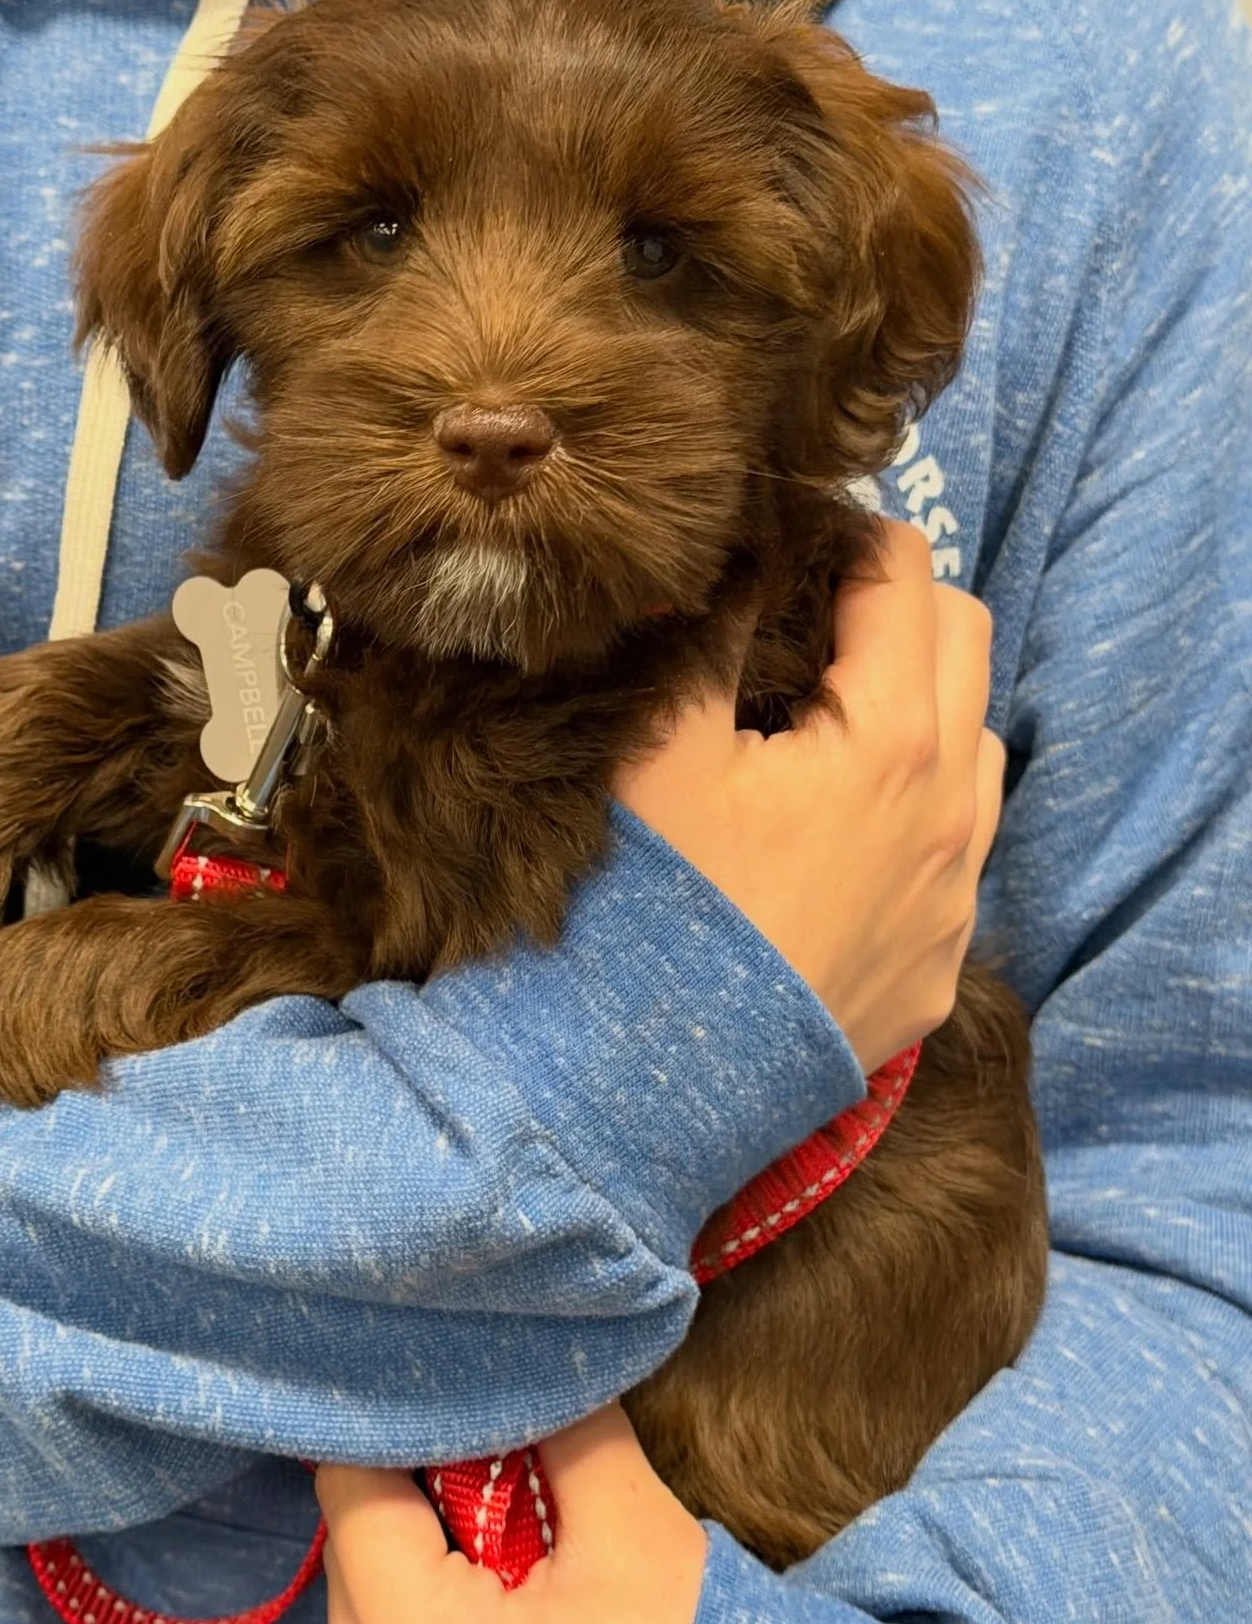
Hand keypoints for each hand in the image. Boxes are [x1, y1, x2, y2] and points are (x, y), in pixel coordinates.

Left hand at [315, 1405, 705, 1623]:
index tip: (452, 1401)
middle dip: (410, 1497)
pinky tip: (499, 1608)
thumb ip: (558, 1427)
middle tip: (490, 1466)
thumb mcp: (632, 1525)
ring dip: (417, 1565)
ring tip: (505, 1544)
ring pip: (365, 1616)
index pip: (350, 1491)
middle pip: (351, 1555)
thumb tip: (514, 1364)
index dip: (399, 1428)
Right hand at [615, 521, 1002, 1071]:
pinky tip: (837, 832)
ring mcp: (954, 899)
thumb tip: (727, 560)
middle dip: (899, 607)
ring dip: (923, 708)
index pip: (905, 578)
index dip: (848, 536)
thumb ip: (709, 633)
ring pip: (979, 749)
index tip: (794, 540)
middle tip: (812, 614)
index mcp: (890, 741)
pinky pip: (960, 852)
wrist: (644, 1087)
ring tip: (828, 723)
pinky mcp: (936, 965)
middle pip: (967, 645)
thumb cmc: (646, 907)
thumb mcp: (659, 751)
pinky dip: (918, 808)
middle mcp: (951, 814)